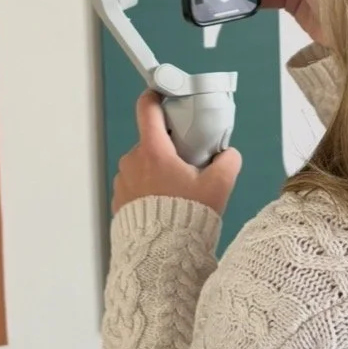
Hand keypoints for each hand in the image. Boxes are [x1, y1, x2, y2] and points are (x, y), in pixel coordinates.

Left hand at [112, 93, 242, 216]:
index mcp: (153, 151)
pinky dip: (148, 189)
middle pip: (151, 141)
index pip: (147, 109)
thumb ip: (228, 162)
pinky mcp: (118, 200)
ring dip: (157, 171)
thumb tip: (228, 153)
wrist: (161, 254)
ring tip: (176, 190)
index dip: (155, 96)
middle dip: (168, 148)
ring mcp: (122, 181)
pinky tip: (164, 204)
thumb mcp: (218, 186)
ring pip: (142, 165)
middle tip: (187, 163)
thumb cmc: (186, 217)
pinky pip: (134, 185)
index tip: (163, 93)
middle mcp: (132, 161)